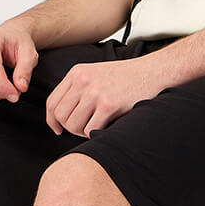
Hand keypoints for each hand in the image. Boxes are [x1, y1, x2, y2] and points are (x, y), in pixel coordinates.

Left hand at [46, 56, 166, 137]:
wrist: (152, 72)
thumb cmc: (124, 77)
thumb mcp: (94, 74)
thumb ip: (76, 89)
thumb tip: (58, 118)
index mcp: (76, 73)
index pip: (52, 102)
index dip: (52, 120)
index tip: (58, 129)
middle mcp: (83, 81)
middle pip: (61, 116)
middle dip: (69, 128)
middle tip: (82, 129)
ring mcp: (96, 92)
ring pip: (73, 125)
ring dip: (82, 132)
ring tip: (94, 127)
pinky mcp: (109, 104)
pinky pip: (91, 129)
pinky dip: (95, 134)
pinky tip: (105, 127)